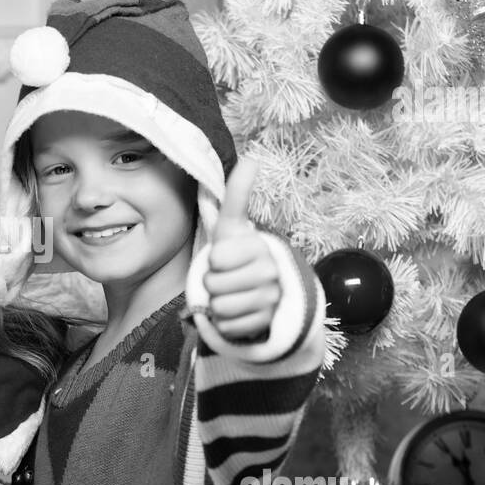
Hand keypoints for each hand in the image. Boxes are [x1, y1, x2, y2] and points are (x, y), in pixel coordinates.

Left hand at [203, 158, 280, 339]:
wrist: (258, 293)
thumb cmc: (237, 256)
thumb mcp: (232, 227)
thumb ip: (237, 195)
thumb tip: (252, 157)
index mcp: (259, 244)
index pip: (218, 257)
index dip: (213, 260)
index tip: (224, 257)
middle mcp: (271, 270)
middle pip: (215, 284)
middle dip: (212, 284)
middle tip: (226, 279)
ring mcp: (272, 298)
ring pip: (221, 307)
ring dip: (217, 305)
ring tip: (231, 295)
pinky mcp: (267, 324)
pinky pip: (228, 327)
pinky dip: (225, 324)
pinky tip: (238, 314)